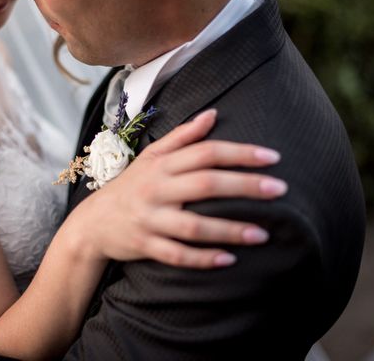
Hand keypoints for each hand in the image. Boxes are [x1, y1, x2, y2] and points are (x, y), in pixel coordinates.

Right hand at [68, 109, 286, 268]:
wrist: (93, 222)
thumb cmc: (131, 185)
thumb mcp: (151, 157)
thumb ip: (182, 136)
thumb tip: (212, 114)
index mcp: (161, 165)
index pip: (205, 153)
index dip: (240, 153)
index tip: (272, 157)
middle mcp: (157, 190)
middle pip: (205, 184)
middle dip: (245, 186)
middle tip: (280, 189)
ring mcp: (151, 219)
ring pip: (194, 225)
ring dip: (230, 230)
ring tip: (263, 233)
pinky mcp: (146, 245)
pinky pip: (177, 255)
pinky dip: (202, 258)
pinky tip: (229, 259)